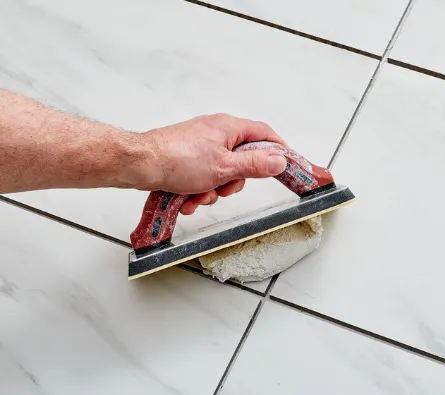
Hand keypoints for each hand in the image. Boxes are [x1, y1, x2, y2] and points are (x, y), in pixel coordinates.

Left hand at [137, 113, 287, 214]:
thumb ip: (256, 165)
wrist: (139, 164)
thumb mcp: (225, 168)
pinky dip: (198, 190)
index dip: (277, 149)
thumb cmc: (177, 160)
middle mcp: (215, 132)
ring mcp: (199, 144)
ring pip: (221, 172)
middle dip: (233, 181)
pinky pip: (202, 176)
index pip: (264, 133)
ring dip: (212, 190)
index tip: (285, 164)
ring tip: (198, 196)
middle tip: (224, 189)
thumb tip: (280, 160)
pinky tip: (187, 198)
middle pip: (242, 159)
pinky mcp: (186, 157)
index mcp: (228, 127)